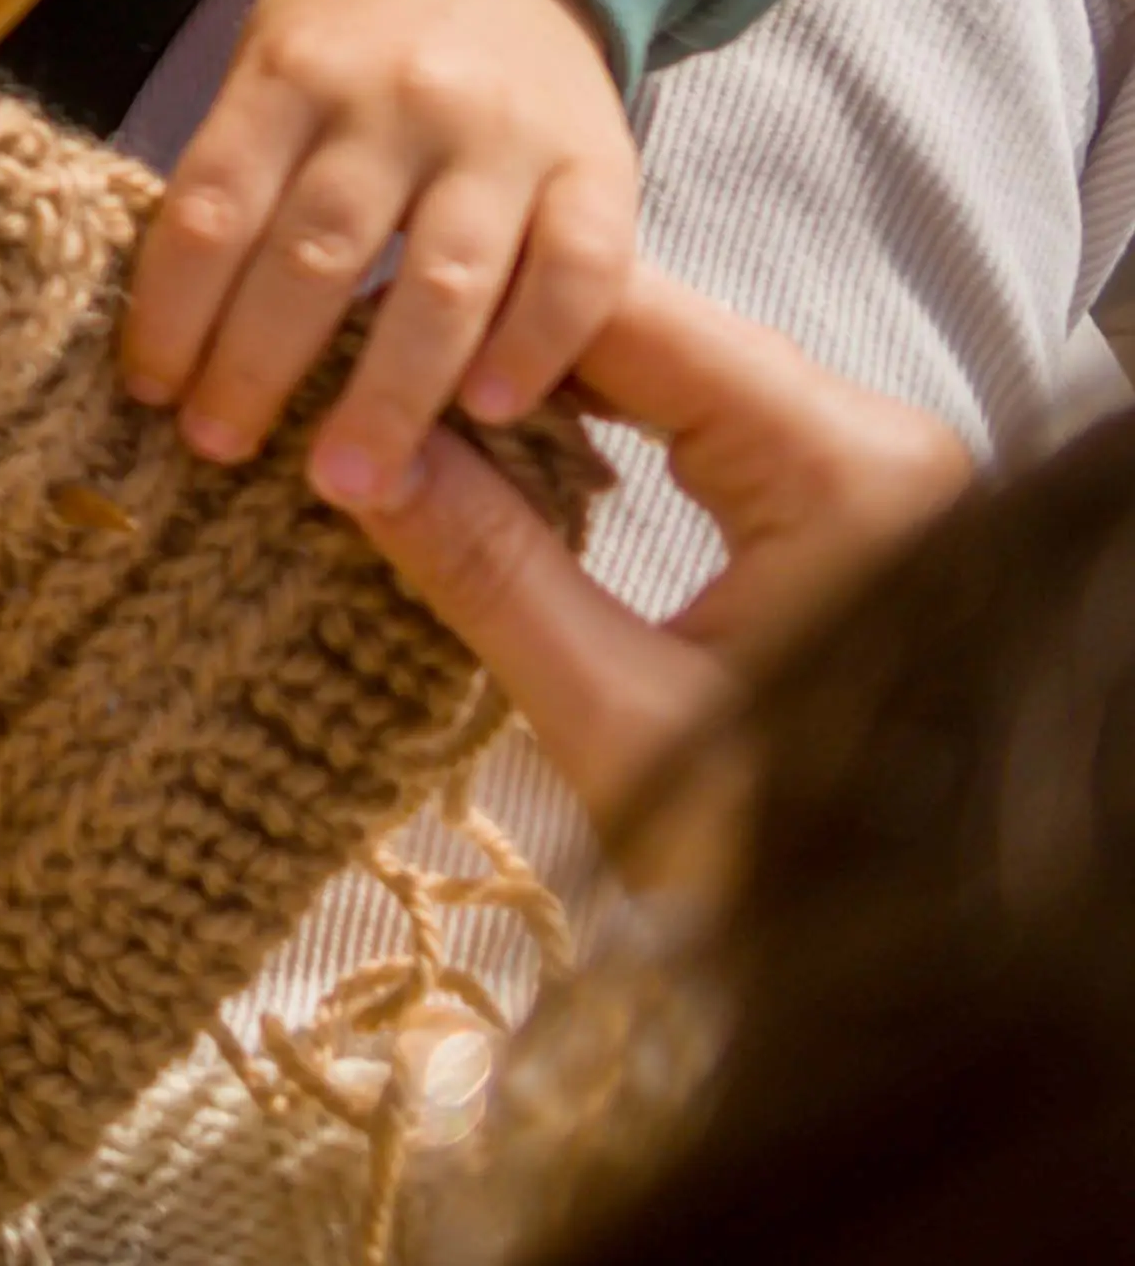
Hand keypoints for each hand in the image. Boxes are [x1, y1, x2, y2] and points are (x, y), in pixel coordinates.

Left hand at [119, 0, 636, 507]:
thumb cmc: (352, 31)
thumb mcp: (270, 62)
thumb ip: (238, 171)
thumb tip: (175, 330)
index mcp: (290, 73)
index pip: (210, 207)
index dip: (172, 309)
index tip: (147, 393)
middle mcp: (393, 101)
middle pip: (314, 253)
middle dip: (260, 366)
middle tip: (220, 451)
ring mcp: (502, 135)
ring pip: (443, 279)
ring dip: (392, 393)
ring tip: (349, 483)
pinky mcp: (600, 164)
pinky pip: (579, 268)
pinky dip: (539, 346)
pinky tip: (496, 414)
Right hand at [346, 267, 974, 877]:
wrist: (923, 948)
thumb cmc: (793, 853)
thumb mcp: (620, 719)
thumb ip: (491, 574)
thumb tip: (352, 458)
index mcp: (845, 465)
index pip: (625, 316)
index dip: (470, 321)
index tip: (342, 353)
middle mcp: (871, 434)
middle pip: (644, 326)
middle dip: (488, 349)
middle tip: (346, 379)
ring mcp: (861, 463)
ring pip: (660, 366)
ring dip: (527, 386)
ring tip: (397, 414)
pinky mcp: (841, 499)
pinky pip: (690, 418)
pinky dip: (588, 425)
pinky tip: (493, 449)